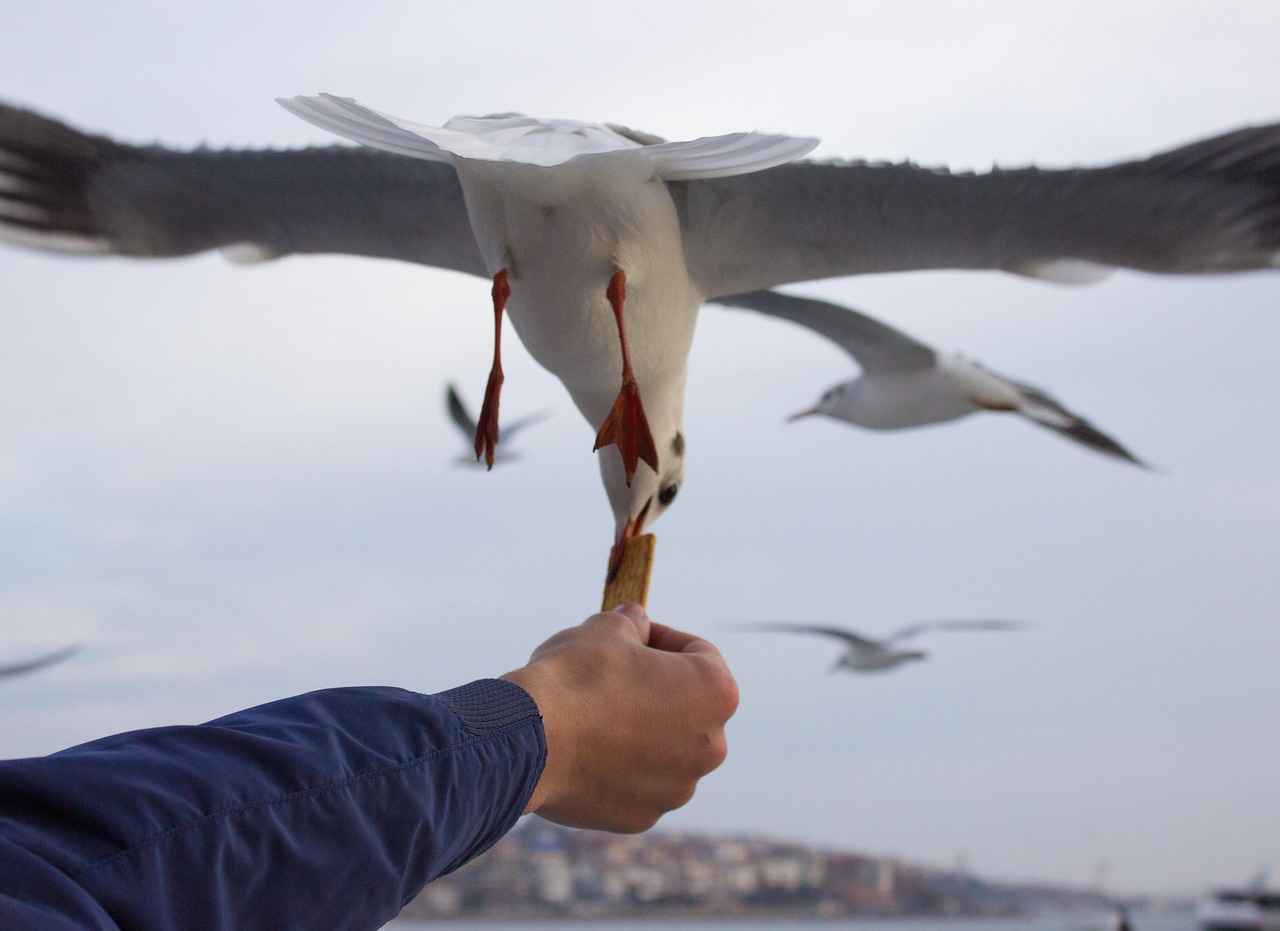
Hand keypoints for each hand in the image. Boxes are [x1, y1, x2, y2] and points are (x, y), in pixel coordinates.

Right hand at [502, 603, 738, 832]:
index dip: (661, 638)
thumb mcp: (606, 629)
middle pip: (685, 707)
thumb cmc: (576, 676)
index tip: (630, 637)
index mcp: (715, 693)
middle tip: (610, 674)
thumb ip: (631, 624)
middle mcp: (710, 746)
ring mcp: (677, 788)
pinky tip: (580, 749)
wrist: (530, 739)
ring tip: (590, 713)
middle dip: (653, 689)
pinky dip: (616, 767)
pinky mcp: (642, 817)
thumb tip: (634, 623)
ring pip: (661, 749)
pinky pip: (634, 783)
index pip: (699, 653)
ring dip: (636, 730)